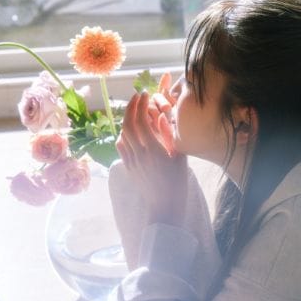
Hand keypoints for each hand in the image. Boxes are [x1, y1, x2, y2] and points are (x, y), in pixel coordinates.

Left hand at [116, 89, 187, 226]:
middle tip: (137, 96)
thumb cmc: (177, 182)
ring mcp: (131, 161)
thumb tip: (161, 116)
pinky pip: (121, 146)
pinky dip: (123, 134)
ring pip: (122, 134)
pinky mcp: (128, 167)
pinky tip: (129, 131)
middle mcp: (138, 154)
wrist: (164, 206)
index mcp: (153, 150)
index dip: (141, 105)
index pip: (141, 121)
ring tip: (135, 110)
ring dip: (127, 119)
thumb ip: (169, 135)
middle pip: (128, 124)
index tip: (145, 94)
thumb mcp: (179, 157)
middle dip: (131, 107)